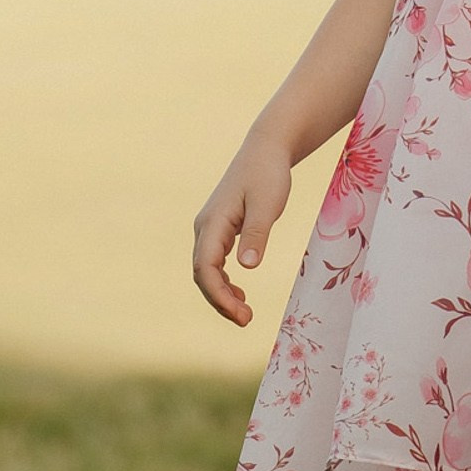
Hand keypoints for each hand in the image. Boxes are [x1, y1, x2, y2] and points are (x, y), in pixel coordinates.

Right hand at [192, 136, 292, 326]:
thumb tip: (248, 267)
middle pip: (202, 274)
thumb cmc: (268, 174)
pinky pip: (214, 263)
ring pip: (206, 270)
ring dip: (221, 294)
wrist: (266, 150)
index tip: (240, 314)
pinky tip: (240, 294)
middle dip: (220, 301)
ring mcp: (211, 228)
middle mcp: (205, 227)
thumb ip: (257, 234)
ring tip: (245, 314)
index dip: (218, 295)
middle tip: (246, 320)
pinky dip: (224, 282)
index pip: (205, 268)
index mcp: (213, 222)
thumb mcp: (267, 204)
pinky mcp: (220, 229)